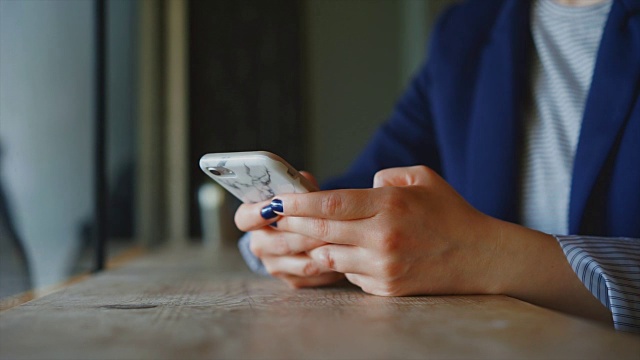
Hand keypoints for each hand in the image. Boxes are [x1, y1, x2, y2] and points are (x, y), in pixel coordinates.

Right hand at [235, 171, 344, 287]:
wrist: (304, 233)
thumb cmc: (300, 208)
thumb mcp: (297, 192)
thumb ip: (299, 186)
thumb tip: (305, 181)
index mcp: (252, 220)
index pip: (244, 219)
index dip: (257, 213)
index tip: (276, 205)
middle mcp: (260, 245)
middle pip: (280, 243)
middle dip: (305, 233)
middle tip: (326, 223)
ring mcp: (274, 265)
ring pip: (300, 262)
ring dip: (321, 250)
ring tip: (340, 239)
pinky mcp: (292, 280)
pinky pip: (312, 276)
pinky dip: (329, 265)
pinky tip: (342, 255)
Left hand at [268, 166, 499, 295]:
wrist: (480, 256)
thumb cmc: (450, 213)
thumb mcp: (422, 178)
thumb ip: (385, 177)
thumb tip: (358, 188)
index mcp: (390, 205)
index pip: (332, 203)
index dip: (299, 202)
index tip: (277, 199)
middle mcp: (383, 237)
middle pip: (322, 230)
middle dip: (292, 223)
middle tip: (272, 218)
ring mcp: (384, 266)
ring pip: (329, 256)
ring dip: (313, 245)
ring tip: (300, 235)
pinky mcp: (386, 288)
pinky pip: (349, 273)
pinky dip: (341, 262)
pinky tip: (344, 252)